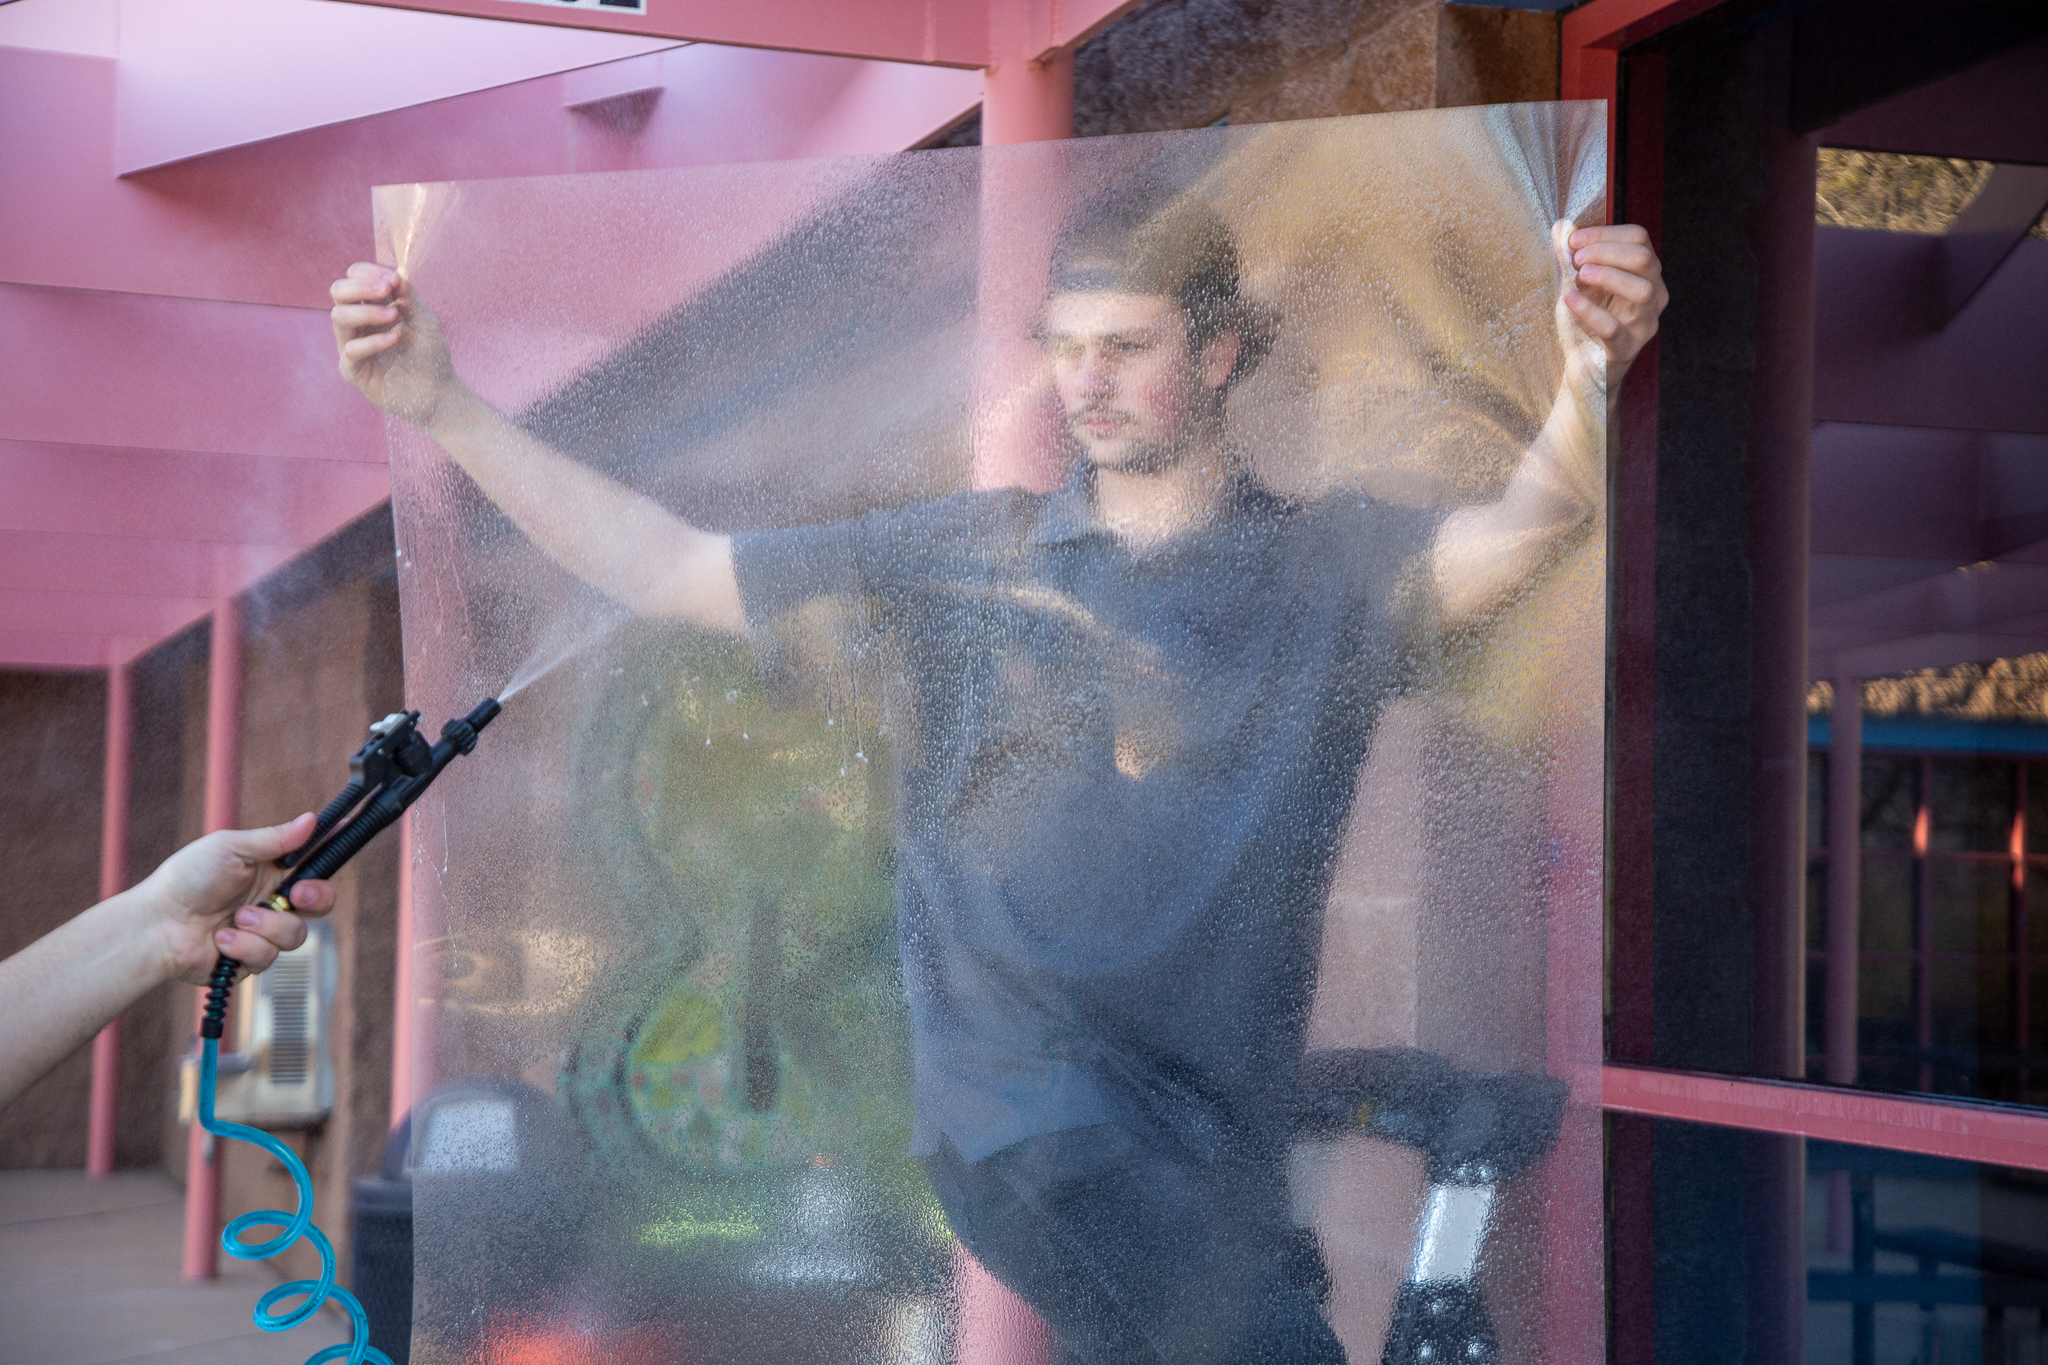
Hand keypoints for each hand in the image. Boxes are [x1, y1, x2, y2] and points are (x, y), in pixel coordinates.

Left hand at [130, 815, 336, 985]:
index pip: (315, 866)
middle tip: (296, 895)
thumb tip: (311, 819)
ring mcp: (264, 933)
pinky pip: (268, 957)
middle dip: (315, 899)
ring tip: (234, 919)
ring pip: (296, 934)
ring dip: (265, 925)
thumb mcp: (230, 848)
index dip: (329, 861)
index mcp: (273, 872)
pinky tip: (221, 939)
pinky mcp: (251, 960)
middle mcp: (273, 903)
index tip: (339, 846)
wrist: (157, 925)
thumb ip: (274, 839)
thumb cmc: (187, 879)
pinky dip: (244, 946)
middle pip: (321, 904)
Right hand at [330, 262, 459, 425]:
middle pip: (338, 292)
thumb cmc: (431, 356)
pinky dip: (372, 341)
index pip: (354, 278)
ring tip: (394, 316)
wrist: (438, 394)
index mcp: (372, 307)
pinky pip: (351, 350)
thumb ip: (410, 298)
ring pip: (339, 317)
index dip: (368, 273)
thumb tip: (400, 271)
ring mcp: (352, 346)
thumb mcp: (425, 321)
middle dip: (360, 286)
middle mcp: (357, 324)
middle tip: (385, 290)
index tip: (392, 279)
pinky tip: (395, 339)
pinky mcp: (353, 370)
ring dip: (366, 312)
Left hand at [1553, 221, 1667, 386]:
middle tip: (1576, 259)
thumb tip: (1561, 225)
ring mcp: (1643, 325)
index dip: (1605, 234)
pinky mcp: (1625, 350)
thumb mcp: (1574, 285)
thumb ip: (1570, 257)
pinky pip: (1613, 328)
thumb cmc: (1583, 325)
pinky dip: (1589, 310)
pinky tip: (1569, 298)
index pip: (1639, 240)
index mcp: (1645, 275)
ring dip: (1607, 276)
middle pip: (1644, 259)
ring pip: (1641, 290)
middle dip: (1605, 251)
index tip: (1573, 241)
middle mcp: (1653, 297)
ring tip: (1578, 276)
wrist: (1583, 370)